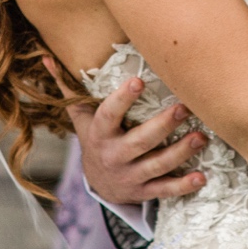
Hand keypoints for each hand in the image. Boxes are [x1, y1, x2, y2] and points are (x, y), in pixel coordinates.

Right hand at [71, 75, 207, 204]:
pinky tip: (201, 177)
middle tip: (184, 108)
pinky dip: (183, 186)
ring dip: (180, 152)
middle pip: (139, 142)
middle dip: (162, 126)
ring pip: (156, 166)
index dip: (122, 100)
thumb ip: (68, 88)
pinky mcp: (143, 192)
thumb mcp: (80, 116)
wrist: (98, 183)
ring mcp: (130, 176)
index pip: (109, 115)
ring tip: (201, 137)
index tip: (138, 80)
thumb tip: (46, 56)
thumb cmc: (95, 138)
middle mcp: (114, 156)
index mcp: (99, 134)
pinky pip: (164, 190)